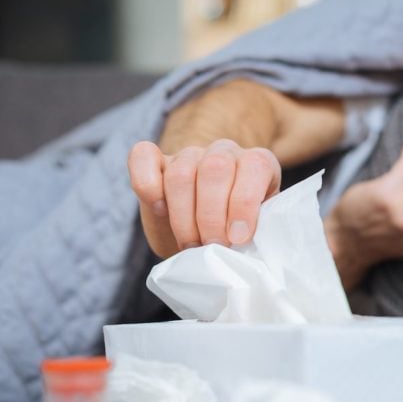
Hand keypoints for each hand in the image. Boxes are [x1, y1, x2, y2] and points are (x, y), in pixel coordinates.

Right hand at [128, 139, 280, 257]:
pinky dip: (147, 184)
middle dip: (211, 216)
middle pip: (214, 168)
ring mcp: (189, 154)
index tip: (238, 238)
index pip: (254, 167)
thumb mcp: (256, 235)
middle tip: (211, 246)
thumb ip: (259, 232)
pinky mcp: (156, 160)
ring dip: (183, 216)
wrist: (206, 238)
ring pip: (181, 172)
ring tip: (190, 244)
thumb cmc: (236, 238)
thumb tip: (254, 249)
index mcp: (258, 164)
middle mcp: (225, 152)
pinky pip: (143, 155)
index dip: (244, 203)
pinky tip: (160, 210)